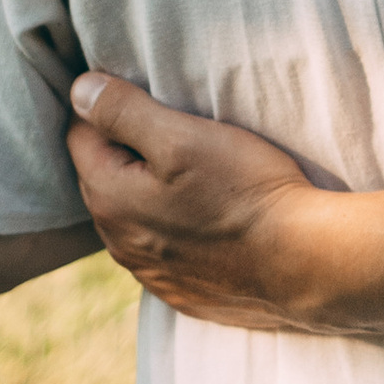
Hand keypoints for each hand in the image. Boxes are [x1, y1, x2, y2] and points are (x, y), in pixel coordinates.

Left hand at [67, 72, 333, 332]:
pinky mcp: (182, 291)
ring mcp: (150, 273)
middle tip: (176, 128)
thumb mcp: (183, 136)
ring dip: (150, 191)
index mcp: (109, 198)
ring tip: (197, 172)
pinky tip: (210, 217)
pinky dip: (175, 228)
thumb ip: (123, 112)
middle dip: (126, 149)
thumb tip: (79, 91)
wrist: (304, 264)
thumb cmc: (245, 191)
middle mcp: (118, 242)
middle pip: (105, 176)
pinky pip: (163, 249)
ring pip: (134, 215)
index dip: (107, 108)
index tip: (145, 94)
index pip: (80, 136)